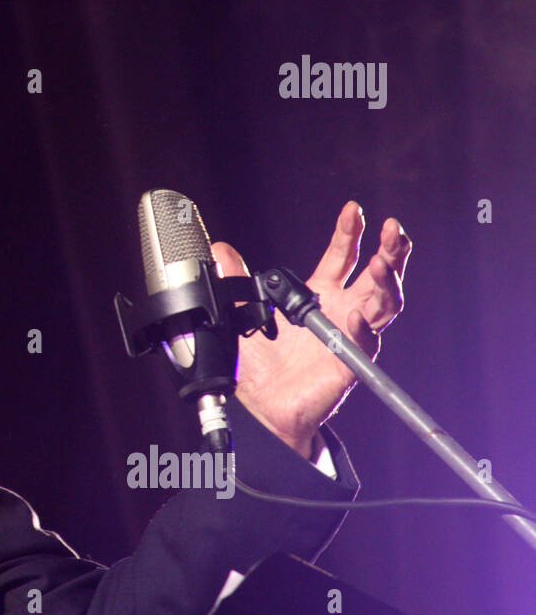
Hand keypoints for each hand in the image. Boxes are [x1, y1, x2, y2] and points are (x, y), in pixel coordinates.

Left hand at [210, 202, 411, 458]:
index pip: (342, 257)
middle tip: (394, 229)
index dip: (349, 232)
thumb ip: (234, 281)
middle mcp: (340, 312)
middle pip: (378, 276)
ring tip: (383, 262)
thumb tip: (220, 250)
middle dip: (391, 251)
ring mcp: (348, 337)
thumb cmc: (259, 364)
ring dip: (387, 282)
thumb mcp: (240, 314)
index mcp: (319, 296)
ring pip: (384, 305)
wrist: (260, 405)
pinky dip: (362, 328)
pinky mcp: (347, 364)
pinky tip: (354, 315)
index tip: (353, 208)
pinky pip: (364, 344)